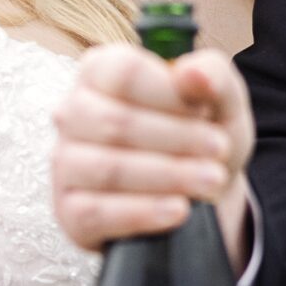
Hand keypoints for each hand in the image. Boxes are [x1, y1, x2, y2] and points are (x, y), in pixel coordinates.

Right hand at [51, 43, 254, 253]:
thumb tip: (192, 73)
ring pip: (107, 168)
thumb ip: (213, 77)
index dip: (169, 94)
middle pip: (114, 122)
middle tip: (220, 150)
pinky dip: (143, 213)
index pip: (123, 73)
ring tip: (212, 181)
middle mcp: (72, 114)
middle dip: (176, 138)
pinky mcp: (69, 211)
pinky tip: (179, 210)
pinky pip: (97, 212)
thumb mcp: (220, 103)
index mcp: (100, 72)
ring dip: (168, 175)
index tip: (207, 111)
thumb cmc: (200, 136)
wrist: (200, 195)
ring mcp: (65, 164)